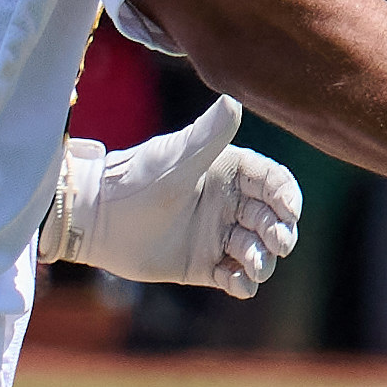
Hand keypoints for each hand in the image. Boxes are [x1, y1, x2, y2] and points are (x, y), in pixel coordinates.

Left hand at [42, 96, 303, 296]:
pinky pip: (235, 277)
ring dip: (263, 260)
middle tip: (277, 243)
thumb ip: (207, 136)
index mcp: (229, 173)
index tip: (289, 210)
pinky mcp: (204, 266)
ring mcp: (218, 236)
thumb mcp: (175, 158)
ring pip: (258, 251)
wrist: (97, 217)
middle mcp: (230, 204)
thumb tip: (233, 102)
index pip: (274, 183)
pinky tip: (239, 284)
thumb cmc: (134, 178)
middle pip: (273, 220)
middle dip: (280, 232)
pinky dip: (243, 284)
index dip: (288, 196)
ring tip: (252, 266)